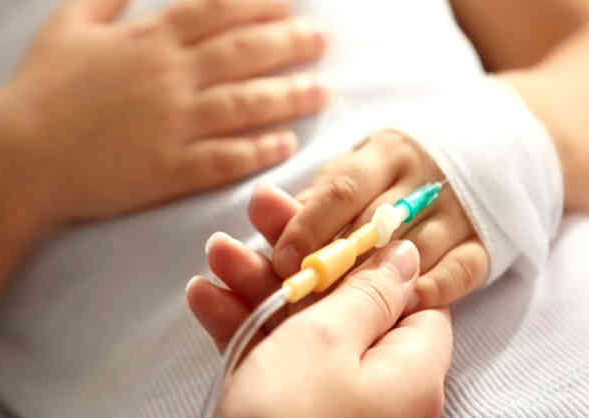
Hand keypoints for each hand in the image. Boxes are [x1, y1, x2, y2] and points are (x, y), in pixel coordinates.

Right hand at [2, 0, 327, 222]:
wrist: (20, 156)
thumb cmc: (40, 90)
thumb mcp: (66, 26)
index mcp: (148, 40)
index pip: (216, 11)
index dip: (256, 4)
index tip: (284, 4)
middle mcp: (170, 79)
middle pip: (244, 54)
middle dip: (290, 43)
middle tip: (321, 40)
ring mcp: (174, 125)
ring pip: (246, 105)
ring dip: (290, 96)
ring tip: (322, 91)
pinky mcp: (171, 170)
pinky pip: (227, 159)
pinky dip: (260, 150)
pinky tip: (287, 144)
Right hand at [187, 187, 451, 417]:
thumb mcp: (329, 340)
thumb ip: (367, 292)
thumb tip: (405, 256)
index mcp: (409, 368)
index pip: (406, 293)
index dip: (369, 252)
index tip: (331, 221)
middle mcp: (376, 386)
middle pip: (341, 301)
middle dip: (295, 257)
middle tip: (258, 214)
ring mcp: (328, 400)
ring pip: (298, 327)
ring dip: (256, 287)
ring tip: (216, 252)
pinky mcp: (287, 411)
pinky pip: (272, 360)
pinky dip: (241, 328)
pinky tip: (204, 298)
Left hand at [269, 131, 488, 310]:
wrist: (484, 152)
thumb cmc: (395, 172)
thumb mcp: (355, 170)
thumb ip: (313, 197)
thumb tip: (262, 206)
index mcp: (383, 153)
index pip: (343, 188)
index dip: (309, 225)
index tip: (281, 260)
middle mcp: (423, 179)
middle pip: (375, 223)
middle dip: (336, 261)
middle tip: (304, 293)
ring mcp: (459, 211)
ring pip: (416, 249)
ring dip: (378, 282)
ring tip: (343, 309)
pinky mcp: (484, 243)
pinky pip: (462, 270)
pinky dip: (434, 289)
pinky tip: (404, 305)